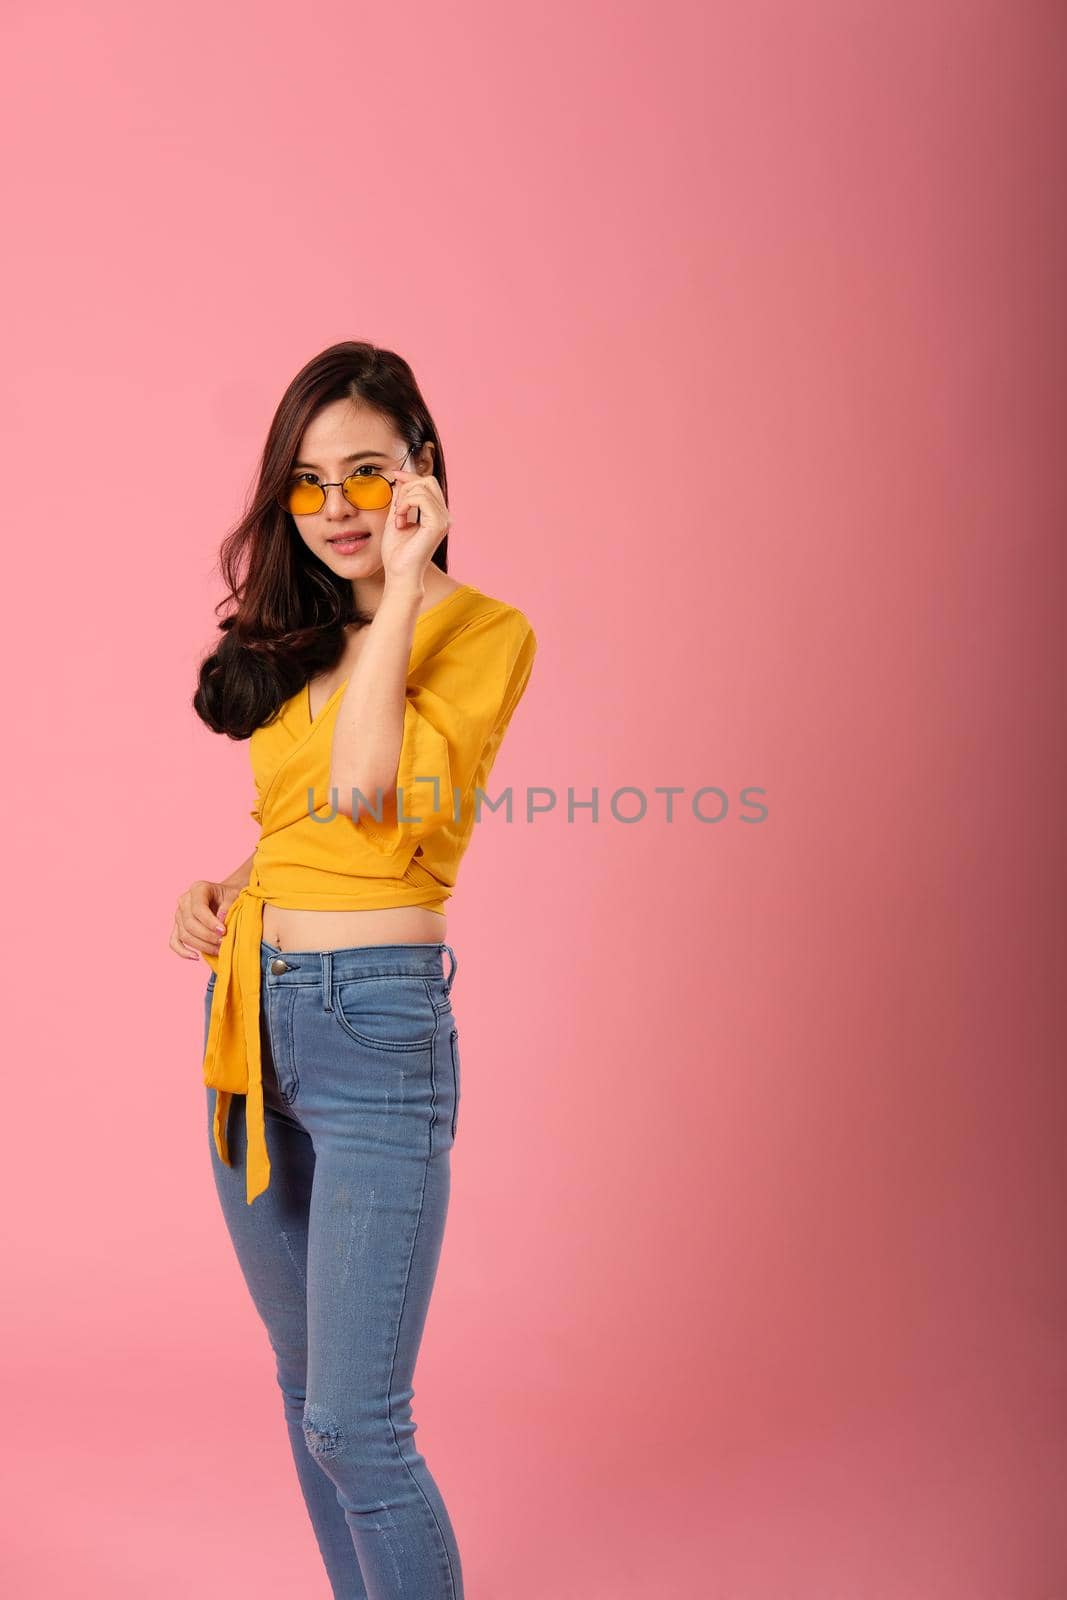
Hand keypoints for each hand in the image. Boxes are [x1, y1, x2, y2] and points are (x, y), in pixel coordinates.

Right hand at [170, 878, 239, 960]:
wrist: (224, 897)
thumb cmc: (230, 896)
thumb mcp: (235, 895)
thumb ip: (228, 905)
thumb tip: (220, 919)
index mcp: (198, 889)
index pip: (198, 908)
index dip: (210, 922)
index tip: (223, 931)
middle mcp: (184, 900)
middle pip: (189, 923)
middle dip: (207, 936)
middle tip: (223, 942)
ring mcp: (178, 914)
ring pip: (184, 934)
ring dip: (201, 945)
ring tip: (218, 950)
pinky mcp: (177, 927)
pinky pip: (174, 941)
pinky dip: (183, 951)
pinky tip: (196, 957)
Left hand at [380, 469, 451, 586]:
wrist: (399, 573)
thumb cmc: (397, 552)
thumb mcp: (396, 517)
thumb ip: (400, 498)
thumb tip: (400, 479)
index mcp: (436, 514)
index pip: (427, 483)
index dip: (410, 476)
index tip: (393, 475)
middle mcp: (443, 516)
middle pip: (427, 481)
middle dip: (406, 487)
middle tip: (396, 509)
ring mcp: (443, 520)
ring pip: (422, 487)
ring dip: (403, 500)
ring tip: (397, 519)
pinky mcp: (438, 524)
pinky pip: (420, 498)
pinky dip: (405, 505)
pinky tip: (400, 522)